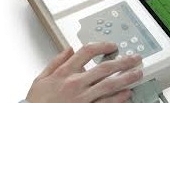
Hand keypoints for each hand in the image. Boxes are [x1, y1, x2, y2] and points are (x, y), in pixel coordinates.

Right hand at [26, 43, 142, 102]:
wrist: (32, 123)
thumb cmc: (36, 104)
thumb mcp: (40, 79)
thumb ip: (56, 62)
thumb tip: (69, 50)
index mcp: (64, 72)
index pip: (87, 52)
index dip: (103, 46)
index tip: (112, 46)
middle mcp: (75, 84)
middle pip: (104, 68)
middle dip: (123, 62)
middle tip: (135, 58)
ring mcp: (82, 99)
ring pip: (110, 85)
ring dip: (126, 78)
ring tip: (137, 74)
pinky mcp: (87, 112)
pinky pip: (106, 104)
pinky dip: (119, 99)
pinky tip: (128, 94)